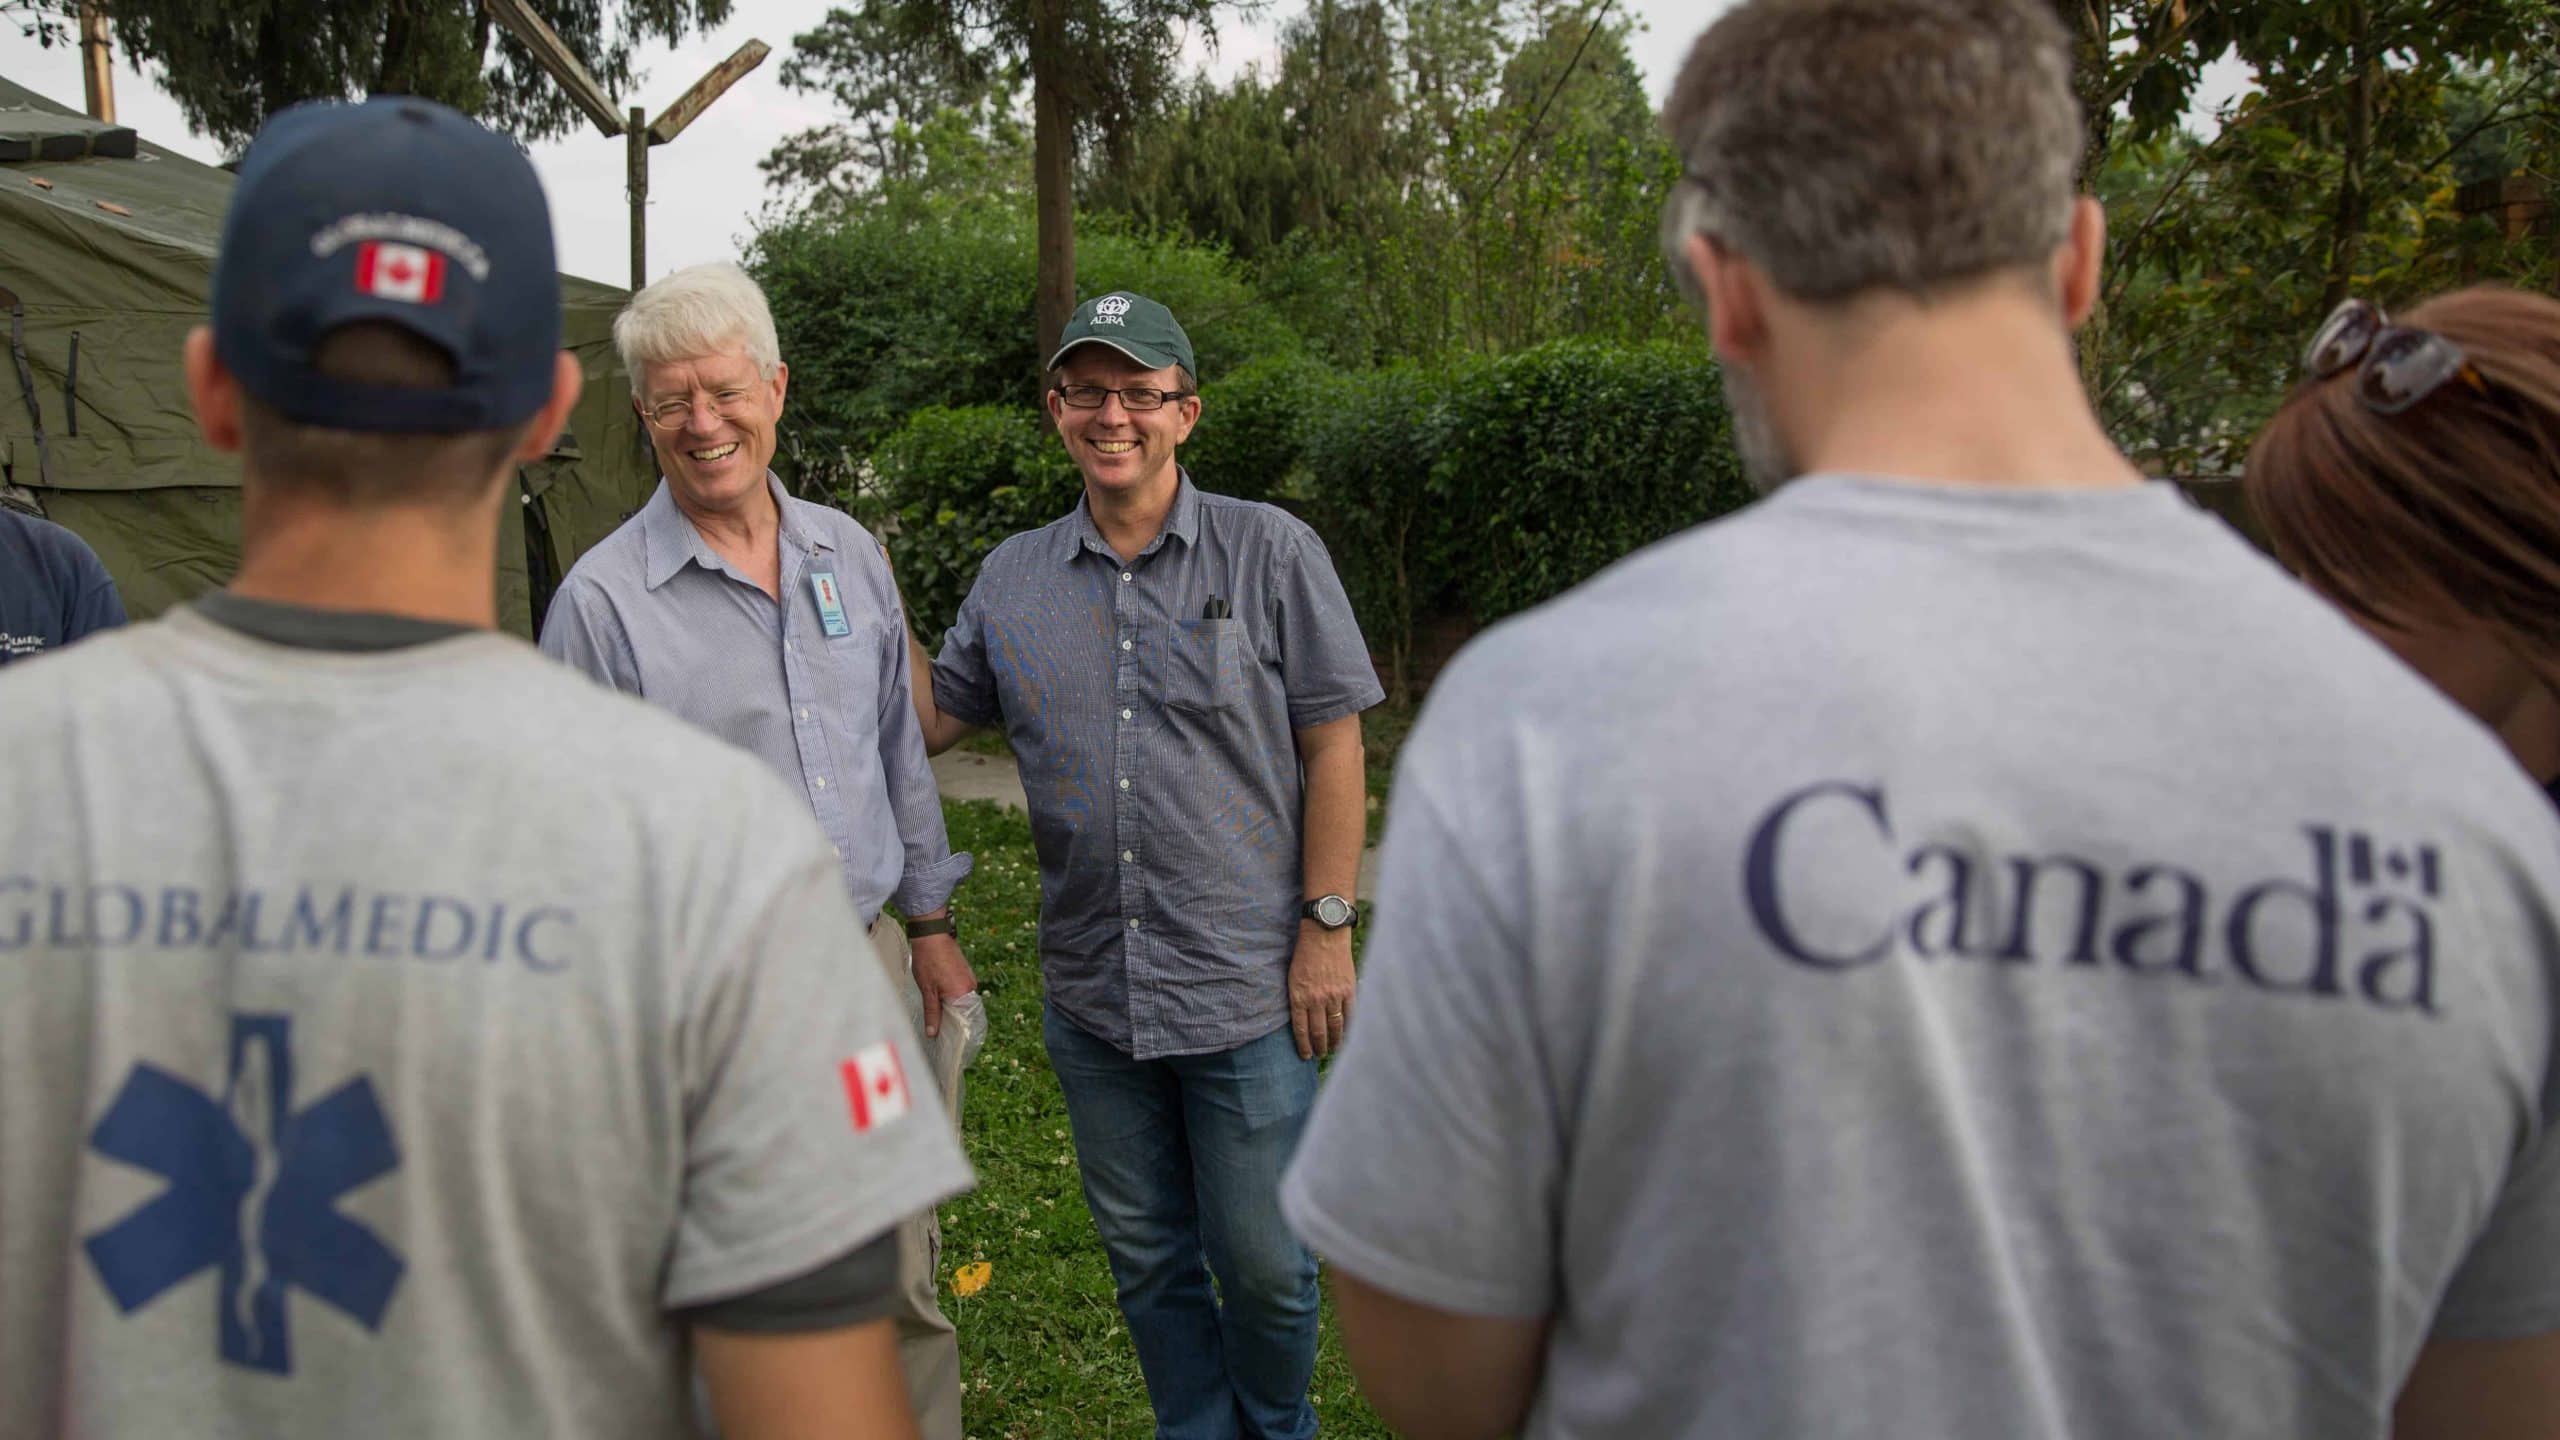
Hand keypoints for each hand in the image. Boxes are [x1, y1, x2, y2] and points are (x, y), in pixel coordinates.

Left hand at [908, 931, 976, 1039]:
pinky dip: (952, 1000)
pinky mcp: (965, 974)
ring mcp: (969, 980)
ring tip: (938, 1021)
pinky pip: (961, 993)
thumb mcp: (927, 990)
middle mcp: (971, 988)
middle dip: (953, 1024)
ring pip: (962, 1003)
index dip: (956, 1034)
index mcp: (963, 994)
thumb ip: (932, 1013)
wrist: (932, 935)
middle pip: (965, 1014)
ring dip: (952, 1011)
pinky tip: (940, 1003)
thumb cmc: (928, 961)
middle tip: (939, 1035)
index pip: (964, 1022)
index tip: (948, 1045)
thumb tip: (933, 1034)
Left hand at [1288, 924, 1356, 1059]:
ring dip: (1334, 1042)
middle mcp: (1315, 999)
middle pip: (1318, 1032)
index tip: (1305, 1056)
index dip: (1304, 1046)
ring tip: (1333, 1050)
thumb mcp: (1292, 977)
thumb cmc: (1304, 954)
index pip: (1301, 1030)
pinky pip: (1350, 1014)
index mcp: (1298, 997)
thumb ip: (1297, 999)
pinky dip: (1349, 1027)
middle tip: (1320, 1055)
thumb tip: (1302, 1020)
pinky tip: (1348, 1035)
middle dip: (1319, 1047)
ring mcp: (1333, 995)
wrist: (1324, 934)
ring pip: (1335, 1027)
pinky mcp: (1348, 989)